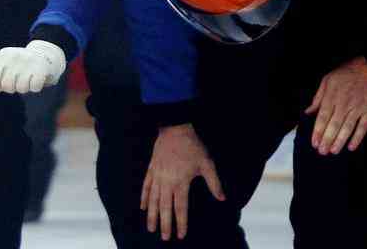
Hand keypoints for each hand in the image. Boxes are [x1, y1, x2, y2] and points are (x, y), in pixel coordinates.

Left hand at [0, 40, 65, 93]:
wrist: (45, 55)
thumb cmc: (18, 60)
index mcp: (2, 55)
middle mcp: (15, 57)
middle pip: (6, 86)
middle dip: (11, 87)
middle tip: (16, 80)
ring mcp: (28, 63)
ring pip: (20, 88)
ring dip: (24, 88)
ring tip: (27, 79)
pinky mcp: (41, 70)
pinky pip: (34, 88)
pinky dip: (35, 87)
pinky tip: (36, 80)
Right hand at [141, 124, 224, 240]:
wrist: (174, 128)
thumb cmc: (193, 146)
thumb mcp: (207, 164)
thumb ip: (214, 183)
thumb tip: (222, 198)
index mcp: (181, 182)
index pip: (180, 208)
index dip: (181, 223)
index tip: (181, 235)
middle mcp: (167, 182)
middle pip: (165, 208)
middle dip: (164, 224)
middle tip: (164, 238)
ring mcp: (157, 176)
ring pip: (153, 200)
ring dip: (152, 215)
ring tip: (151, 228)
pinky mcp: (151, 169)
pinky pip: (146, 187)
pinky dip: (144, 198)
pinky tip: (143, 207)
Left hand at [306, 56, 366, 153]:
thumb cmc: (347, 72)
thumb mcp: (328, 80)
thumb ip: (318, 97)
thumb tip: (308, 111)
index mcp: (332, 96)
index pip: (322, 117)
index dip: (317, 131)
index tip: (314, 142)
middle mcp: (344, 104)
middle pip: (333, 125)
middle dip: (326, 139)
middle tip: (322, 151)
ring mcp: (358, 108)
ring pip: (347, 128)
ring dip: (339, 141)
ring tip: (333, 151)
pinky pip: (363, 127)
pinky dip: (357, 138)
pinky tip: (351, 147)